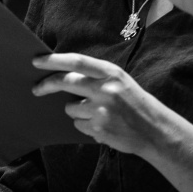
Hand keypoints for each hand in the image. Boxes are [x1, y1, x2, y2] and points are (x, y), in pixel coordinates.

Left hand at [32, 53, 175, 158]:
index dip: (54, 60)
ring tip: (98, 113)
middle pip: (65, 81)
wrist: (156, 131)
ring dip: (76, 111)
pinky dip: (85, 125)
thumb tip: (60, 74)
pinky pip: (79, 124)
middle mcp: (105, 89)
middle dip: (46, 85)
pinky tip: (103, 125)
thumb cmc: (134, 103)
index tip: (36, 61)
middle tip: (36, 88)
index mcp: (111, 73)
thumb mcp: (119, 81)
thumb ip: (95, 76)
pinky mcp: (99, 128)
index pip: (76, 61)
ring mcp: (101, 110)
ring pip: (70, 108)